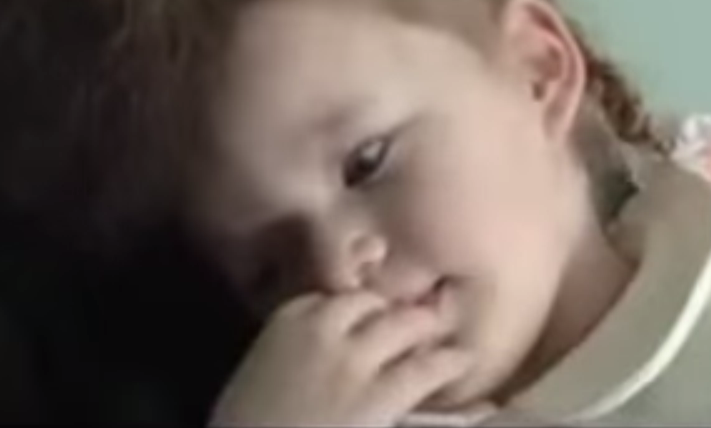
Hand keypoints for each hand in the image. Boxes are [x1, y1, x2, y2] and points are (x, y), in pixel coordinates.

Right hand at [210, 289, 471, 427]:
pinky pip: (428, 367)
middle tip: (416, 325)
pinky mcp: (380, 393)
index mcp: (289, 317)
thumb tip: (316, 356)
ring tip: (444, 337)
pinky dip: (450, 362)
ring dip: (426, 330)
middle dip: (396, 312)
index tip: (371, 320)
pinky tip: (463, 362)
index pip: (338, 296)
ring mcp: (355, 358)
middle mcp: (324, 324)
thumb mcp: (259, 374)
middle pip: (376, 302)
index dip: (361, 310)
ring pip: (407, 325)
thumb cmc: (247, 425)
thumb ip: (291, 352)